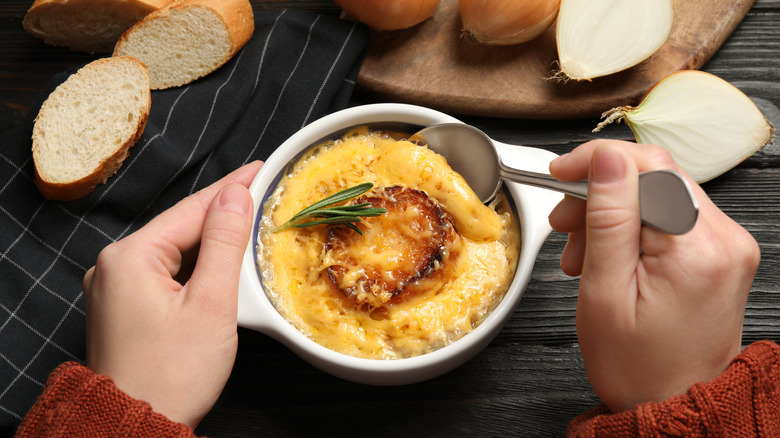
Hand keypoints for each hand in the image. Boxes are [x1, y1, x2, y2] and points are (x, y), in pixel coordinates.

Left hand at [83, 161, 261, 427]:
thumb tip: (235, 195)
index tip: (260, 169)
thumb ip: (225, 243)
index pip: (192, 209)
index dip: (231, 187)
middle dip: (223, 213)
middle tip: (262, 193)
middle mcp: (114, 266)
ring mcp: (115, 288)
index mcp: (129, 257)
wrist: (135, 427)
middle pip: (181, 227)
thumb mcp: (210, 303)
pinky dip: (194, 266)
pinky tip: (219, 263)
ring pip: (174, 250)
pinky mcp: (124, 308)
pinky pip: (164, 272)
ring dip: (211, 241)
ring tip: (249, 224)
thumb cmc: (171, 374)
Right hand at [547, 140, 758, 411]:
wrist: (670, 403)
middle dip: (600, 193)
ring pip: (658, 194)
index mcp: (698, 248)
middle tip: (564, 224)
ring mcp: (727, 245)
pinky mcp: (719, 252)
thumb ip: (608, 218)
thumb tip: (605, 159)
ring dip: (611, 213)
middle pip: (654, 177)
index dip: (597, 160)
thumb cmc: (636, 365)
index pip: (649, 166)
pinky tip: (608, 255)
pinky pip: (669, 217)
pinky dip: (632, 228)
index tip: (561, 172)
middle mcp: (725, 239)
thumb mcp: (604, 291)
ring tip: (582, 253)